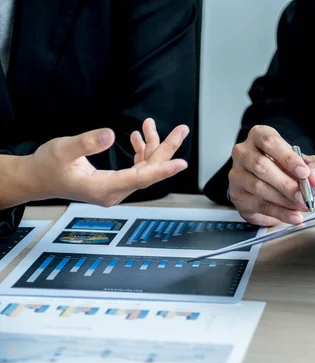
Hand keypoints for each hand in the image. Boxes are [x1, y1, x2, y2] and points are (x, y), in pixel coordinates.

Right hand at [26, 118, 188, 206]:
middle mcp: (114, 192)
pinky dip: (140, 152)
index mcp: (103, 188)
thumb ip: (86, 143)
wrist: (36, 179)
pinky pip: (136, 168)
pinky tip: (138, 137)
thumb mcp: (62, 149)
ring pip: (144, 168)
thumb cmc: (46, 166)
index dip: (162, 169)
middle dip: (166, 149)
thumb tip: (109, 134)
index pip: (141, 178)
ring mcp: (115, 188)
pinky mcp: (114, 182)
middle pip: (148, 171)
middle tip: (181, 130)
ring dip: (151, 147)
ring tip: (150, 124)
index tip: (181, 163)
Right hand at [228, 125, 314, 225]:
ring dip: (283, 200)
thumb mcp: (308, 164)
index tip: (304, 173)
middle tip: (303, 196)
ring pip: (257, 187)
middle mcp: (243, 152)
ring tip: (300, 205)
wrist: (275, 185)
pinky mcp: (237, 195)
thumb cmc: (288, 168)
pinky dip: (278, 212)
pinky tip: (293, 216)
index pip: (270, 142)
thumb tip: (314, 177)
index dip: (288, 158)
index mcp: (259, 136)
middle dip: (286, 184)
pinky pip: (258, 205)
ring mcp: (237, 174)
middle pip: (261, 166)